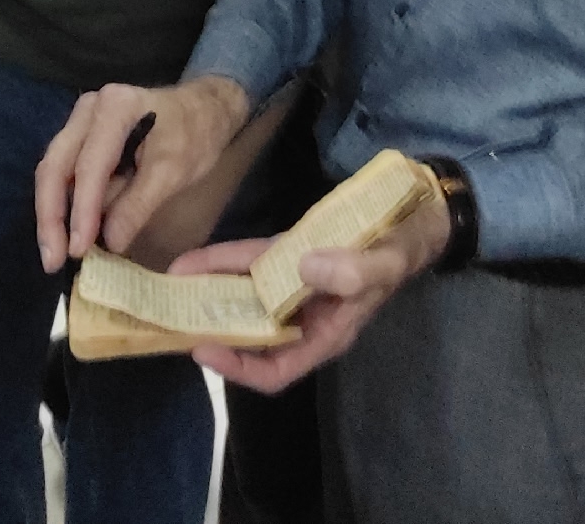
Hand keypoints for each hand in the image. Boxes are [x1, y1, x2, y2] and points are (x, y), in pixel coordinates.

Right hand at [33, 76, 249, 271]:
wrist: (205, 109)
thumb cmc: (195, 135)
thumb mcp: (175, 172)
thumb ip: (139, 205)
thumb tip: (109, 243)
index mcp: (115, 108)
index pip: (89, 166)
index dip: (81, 211)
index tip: (78, 250)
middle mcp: (89, 109)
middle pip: (55, 165)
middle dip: (51, 216)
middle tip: (53, 260)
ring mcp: (82, 120)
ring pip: (53, 170)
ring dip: (52, 214)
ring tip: (56, 254)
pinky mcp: (82, 136)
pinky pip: (64, 172)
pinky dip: (64, 204)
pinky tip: (67, 234)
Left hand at [178, 189, 450, 393]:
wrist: (416, 215)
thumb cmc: (404, 248)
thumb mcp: (387, 261)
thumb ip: (354, 272)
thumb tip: (306, 269)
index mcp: (328, 333)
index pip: (277, 370)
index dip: (239, 369)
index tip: (204, 350)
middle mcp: (305, 317)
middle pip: (252, 339)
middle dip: (213, 333)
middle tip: (170, 323)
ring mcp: (296, 287)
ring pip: (245, 301)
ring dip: (209, 297)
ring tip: (168, 291)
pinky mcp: (292, 258)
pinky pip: (251, 267)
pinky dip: (223, 264)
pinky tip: (193, 259)